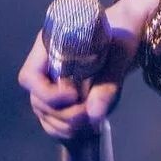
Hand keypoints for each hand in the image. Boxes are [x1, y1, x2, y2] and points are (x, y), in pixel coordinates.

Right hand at [18, 0, 160, 140]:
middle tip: (88, 114)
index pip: (30, 76)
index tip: (73, 95)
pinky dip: (66, 130)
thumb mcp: (120, 53)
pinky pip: (53, 120)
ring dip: (66, 124)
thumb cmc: (124, 32)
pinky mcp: (62, 96)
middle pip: (38, 100)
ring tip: (92, 121)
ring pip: (45, 114)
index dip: (46, 93)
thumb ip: (108, 83)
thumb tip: (94, 115)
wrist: (130, 31)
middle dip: (62, 114)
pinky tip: (86, 128)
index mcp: (51, 44)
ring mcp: (51, 82)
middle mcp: (46, 64)